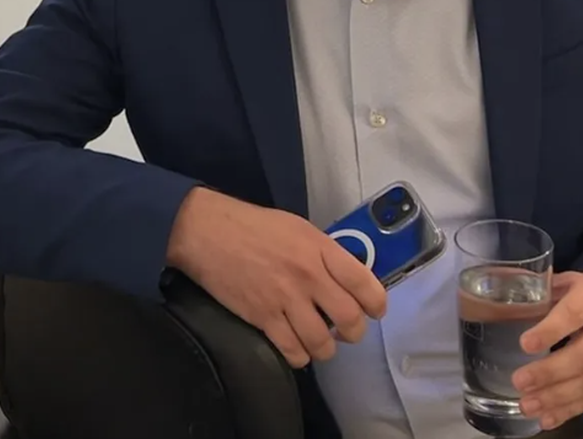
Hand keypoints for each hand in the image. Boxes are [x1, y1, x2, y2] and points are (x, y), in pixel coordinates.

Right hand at [165, 188, 387, 368]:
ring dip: (325, 348)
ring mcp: (285, 299)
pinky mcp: (262, 317)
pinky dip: (299, 356)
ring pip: (322, 343)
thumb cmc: (253, 226)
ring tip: (319, 343)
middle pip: (349, 320)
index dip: (376, 304)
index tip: (374, 311)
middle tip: (345, 332)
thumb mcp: (298, 228)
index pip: (365, 284)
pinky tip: (296, 348)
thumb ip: (324, 253)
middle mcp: (308, 276)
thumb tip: (345, 280)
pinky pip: (292, 351)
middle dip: (353, 332)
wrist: (206, 231)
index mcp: (320, 249)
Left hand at [511, 272, 582, 429]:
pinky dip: (570, 409)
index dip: (550, 331)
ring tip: (528, 405)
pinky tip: (548, 418)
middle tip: (519, 382)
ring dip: (557, 397)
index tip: (524, 345)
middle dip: (550, 372)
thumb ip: (533, 297)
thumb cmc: (574, 293)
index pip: (573, 314)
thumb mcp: (557, 284)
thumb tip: (492, 308)